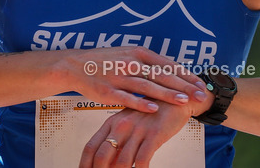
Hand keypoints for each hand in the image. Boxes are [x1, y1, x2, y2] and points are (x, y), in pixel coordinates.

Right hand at [62, 47, 209, 113]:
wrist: (75, 66)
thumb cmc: (106, 61)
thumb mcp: (128, 54)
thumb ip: (148, 62)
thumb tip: (171, 70)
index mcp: (138, 52)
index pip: (168, 64)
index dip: (186, 75)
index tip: (201, 84)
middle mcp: (131, 62)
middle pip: (162, 75)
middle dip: (183, 85)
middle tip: (200, 94)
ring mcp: (119, 76)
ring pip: (147, 86)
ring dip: (167, 94)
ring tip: (184, 101)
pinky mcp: (108, 90)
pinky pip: (127, 98)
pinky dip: (141, 103)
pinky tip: (154, 109)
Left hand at [79, 102, 193, 167]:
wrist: (174, 99)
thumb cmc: (150, 112)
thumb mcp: (128, 122)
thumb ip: (116, 140)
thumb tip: (106, 162)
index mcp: (112, 122)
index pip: (90, 147)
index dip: (85, 164)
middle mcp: (121, 126)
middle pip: (101, 156)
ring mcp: (137, 130)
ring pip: (122, 162)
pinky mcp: (154, 135)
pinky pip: (143, 160)